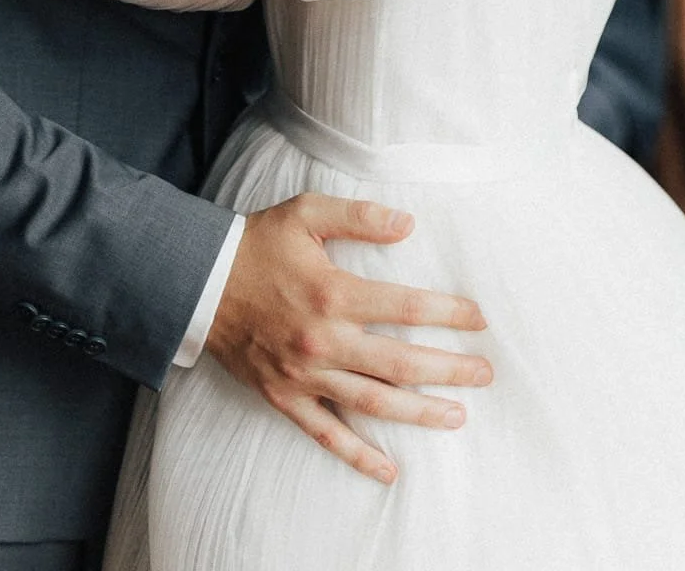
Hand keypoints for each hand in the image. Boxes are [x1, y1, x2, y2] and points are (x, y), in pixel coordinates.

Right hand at [206, 193, 492, 485]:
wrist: (200, 283)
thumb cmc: (259, 244)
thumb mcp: (307, 213)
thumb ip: (359, 216)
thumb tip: (408, 223)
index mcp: (333, 293)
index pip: (407, 307)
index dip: (448, 312)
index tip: (478, 318)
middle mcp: (323, 340)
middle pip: (400, 362)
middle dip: (449, 369)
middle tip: (485, 374)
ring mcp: (305, 375)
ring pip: (373, 403)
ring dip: (419, 412)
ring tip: (457, 415)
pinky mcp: (286, 398)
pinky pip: (327, 434)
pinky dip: (359, 455)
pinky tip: (389, 470)